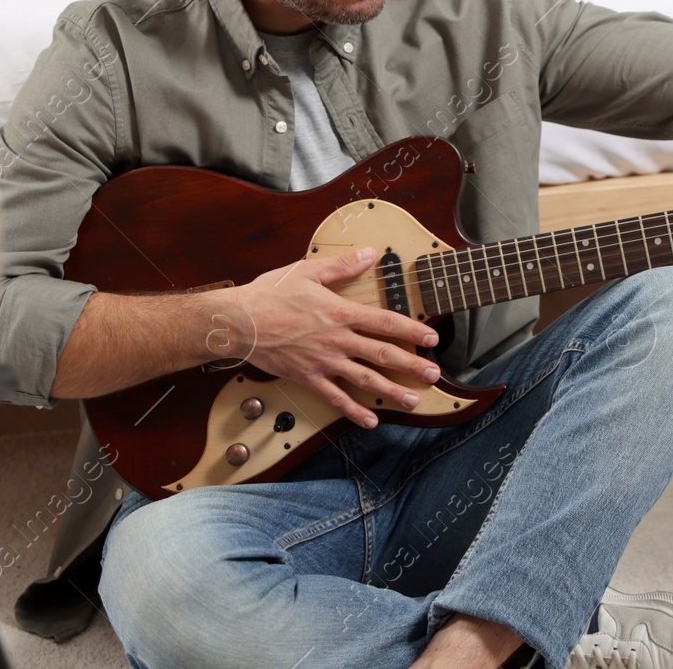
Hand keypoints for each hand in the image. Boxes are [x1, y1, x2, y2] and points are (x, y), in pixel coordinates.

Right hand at [206, 246, 441, 428]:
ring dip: (391, 391)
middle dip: (411, 365)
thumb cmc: (270, 294)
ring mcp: (324, 362)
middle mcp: (337, 340)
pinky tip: (371, 420)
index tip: (431, 338)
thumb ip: (342, 266)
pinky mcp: (309, 378)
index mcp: (340, 312)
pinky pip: (336, 398)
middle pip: (382, 354)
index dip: (411, 330)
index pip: (384, 322)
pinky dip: (354, 411)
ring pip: (365, 379)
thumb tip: (370, 253)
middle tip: (434, 375)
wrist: (239, 322)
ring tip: (413, 401)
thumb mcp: (307, 271)